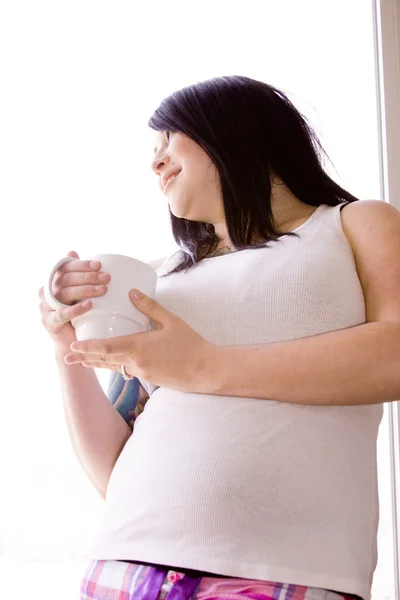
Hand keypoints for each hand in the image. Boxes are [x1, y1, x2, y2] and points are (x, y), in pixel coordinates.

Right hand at [39, 250, 110, 351]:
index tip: (99, 265)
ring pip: (64, 293)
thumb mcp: (82, 294)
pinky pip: (61, 314)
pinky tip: (89, 305)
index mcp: (54, 282)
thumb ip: (80, 276)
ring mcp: (45, 307)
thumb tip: (72, 251)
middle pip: (65, 279)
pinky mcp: (48, 322)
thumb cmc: (80, 316)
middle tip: (106, 277)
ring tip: (103, 290)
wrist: (73, 343)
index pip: (65, 267)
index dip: (81, 265)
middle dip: (87, 277)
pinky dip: (75, 309)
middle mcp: (46, 292)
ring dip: (85, 290)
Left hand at [63, 289, 217, 392]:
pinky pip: (125, 371)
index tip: (73, 346)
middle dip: (84, 358)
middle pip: (104, 360)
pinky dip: (112, 366)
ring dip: (95, 364)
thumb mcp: (171, 321)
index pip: (106, 348)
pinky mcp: (148, 378)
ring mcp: (141, 372)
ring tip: (80, 362)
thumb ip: (150, 307)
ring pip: (113, 367)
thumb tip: (131, 291)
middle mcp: (136, 362)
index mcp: (139, 347)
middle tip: (66, 357)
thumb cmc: (191, 344)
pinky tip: (107, 363)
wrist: (205, 370)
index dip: (87, 347)